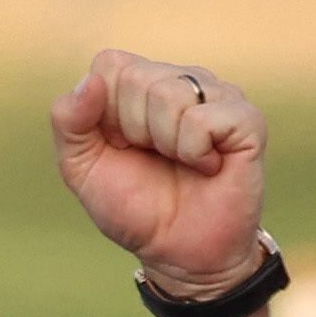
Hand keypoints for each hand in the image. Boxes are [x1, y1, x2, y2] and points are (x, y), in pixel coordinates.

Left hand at [51, 51, 267, 300]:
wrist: (178, 251)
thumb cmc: (133, 205)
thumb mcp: (81, 166)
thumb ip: (69, 122)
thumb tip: (88, 81)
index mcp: (139, 83)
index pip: (110, 64)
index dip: (104, 112)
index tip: (119, 145)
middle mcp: (181, 80)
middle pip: (137, 79)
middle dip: (134, 131)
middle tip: (153, 157)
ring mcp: (218, 95)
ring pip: (171, 95)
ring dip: (165, 143)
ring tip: (180, 162)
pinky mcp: (246, 120)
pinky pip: (204, 120)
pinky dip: (195, 152)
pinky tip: (207, 166)